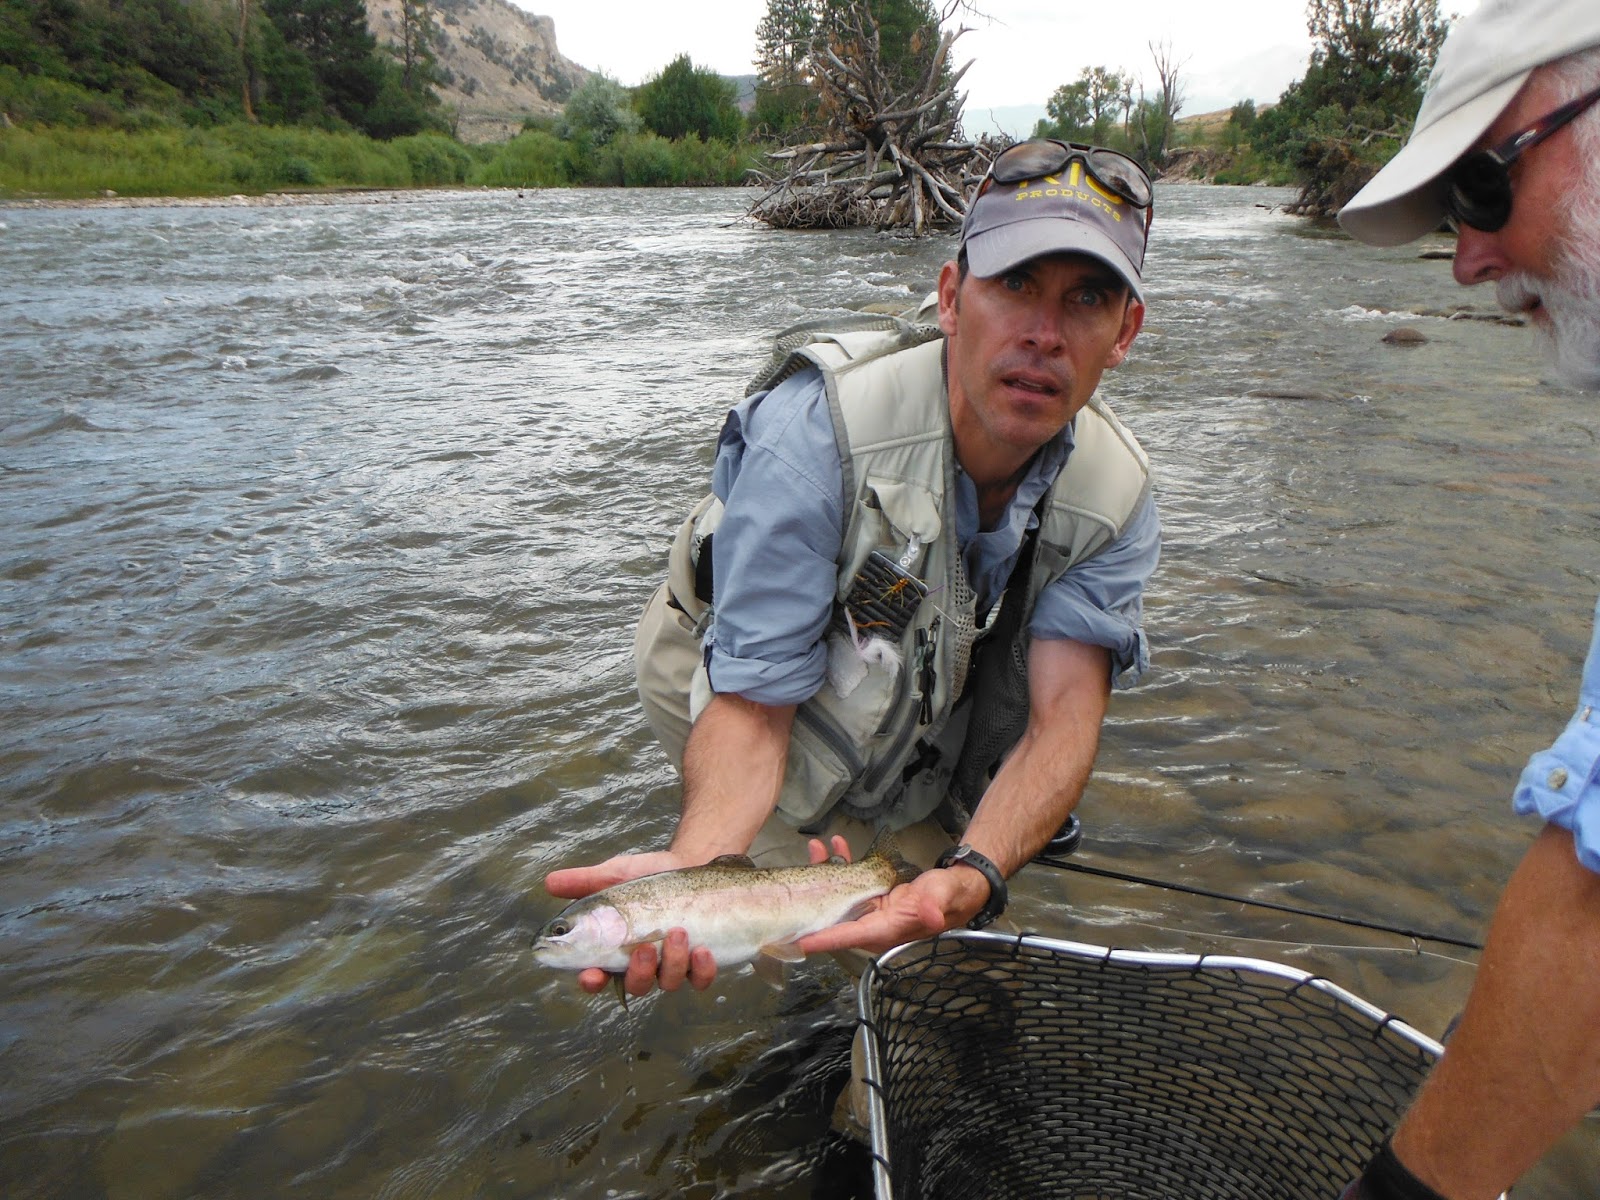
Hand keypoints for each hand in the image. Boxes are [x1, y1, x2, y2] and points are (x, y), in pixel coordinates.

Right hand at [544, 850, 716, 995]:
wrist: (691, 864)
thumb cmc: (646, 877)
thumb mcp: (613, 876)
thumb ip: (584, 882)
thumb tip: (549, 882)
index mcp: (615, 950)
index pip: (598, 976)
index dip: (592, 982)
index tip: (591, 975)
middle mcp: (643, 964)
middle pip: (636, 986)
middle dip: (638, 972)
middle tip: (643, 947)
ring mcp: (672, 965)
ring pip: (668, 982)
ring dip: (671, 962)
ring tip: (677, 932)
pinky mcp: (700, 962)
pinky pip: (701, 979)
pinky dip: (702, 970)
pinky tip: (702, 949)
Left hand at [795, 864, 984, 956]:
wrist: (957, 888)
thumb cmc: (950, 897)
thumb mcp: (942, 898)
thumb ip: (933, 906)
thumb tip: (929, 914)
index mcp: (885, 931)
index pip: (848, 937)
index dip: (822, 938)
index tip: (796, 940)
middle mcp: (872, 923)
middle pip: (834, 915)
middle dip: (812, 899)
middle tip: (794, 881)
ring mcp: (869, 908)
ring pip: (837, 895)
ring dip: (824, 872)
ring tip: (815, 848)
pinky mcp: (871, 894)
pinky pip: (849, 880)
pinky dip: (840, 862)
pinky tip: (835, 844)